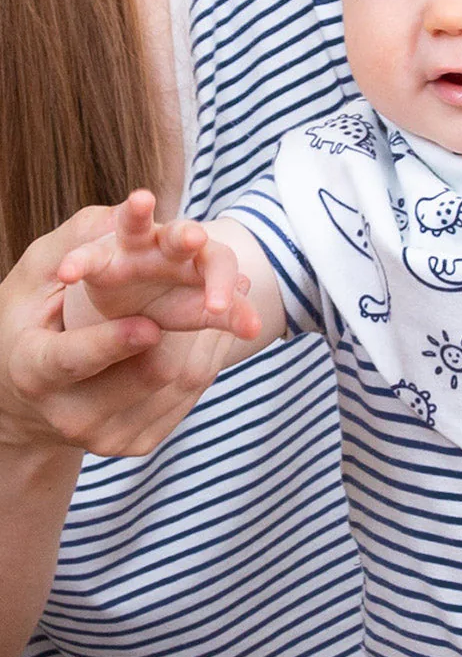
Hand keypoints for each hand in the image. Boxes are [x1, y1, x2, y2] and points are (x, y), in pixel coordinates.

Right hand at [1, 202, 249, 458]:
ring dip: (214, 334)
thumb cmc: (29, 318)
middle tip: (233, 284)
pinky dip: (210, 355)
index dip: (110, 344)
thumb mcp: (35, 278)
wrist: (30, 398)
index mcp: (32, 370)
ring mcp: (106, 437)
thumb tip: (128, 213)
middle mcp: (69, 415)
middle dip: (194, 324)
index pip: (69, 361)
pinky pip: (187, 397)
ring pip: (179, 384)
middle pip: (146, 372)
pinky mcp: (137, 443)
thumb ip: (76, 246)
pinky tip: (221, 324)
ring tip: (237, 291)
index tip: (148, 325)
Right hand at [58, 190, 260, 339]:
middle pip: (181, 235)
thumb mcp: (199, 314)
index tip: (220, 309)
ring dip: (137, 213)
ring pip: (135, 225)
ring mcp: (133, 246)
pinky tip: (69, 273)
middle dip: (187, 235)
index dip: (222, 284)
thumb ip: (227, 316)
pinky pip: (89, 256)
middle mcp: (168, 244)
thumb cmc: (173, 304)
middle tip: (194, 237)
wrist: (130, 308)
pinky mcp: (100, 257)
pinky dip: (79, 261)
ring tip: (141, 201)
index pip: (219, 263)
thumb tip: (257, 327)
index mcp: (200, 258)